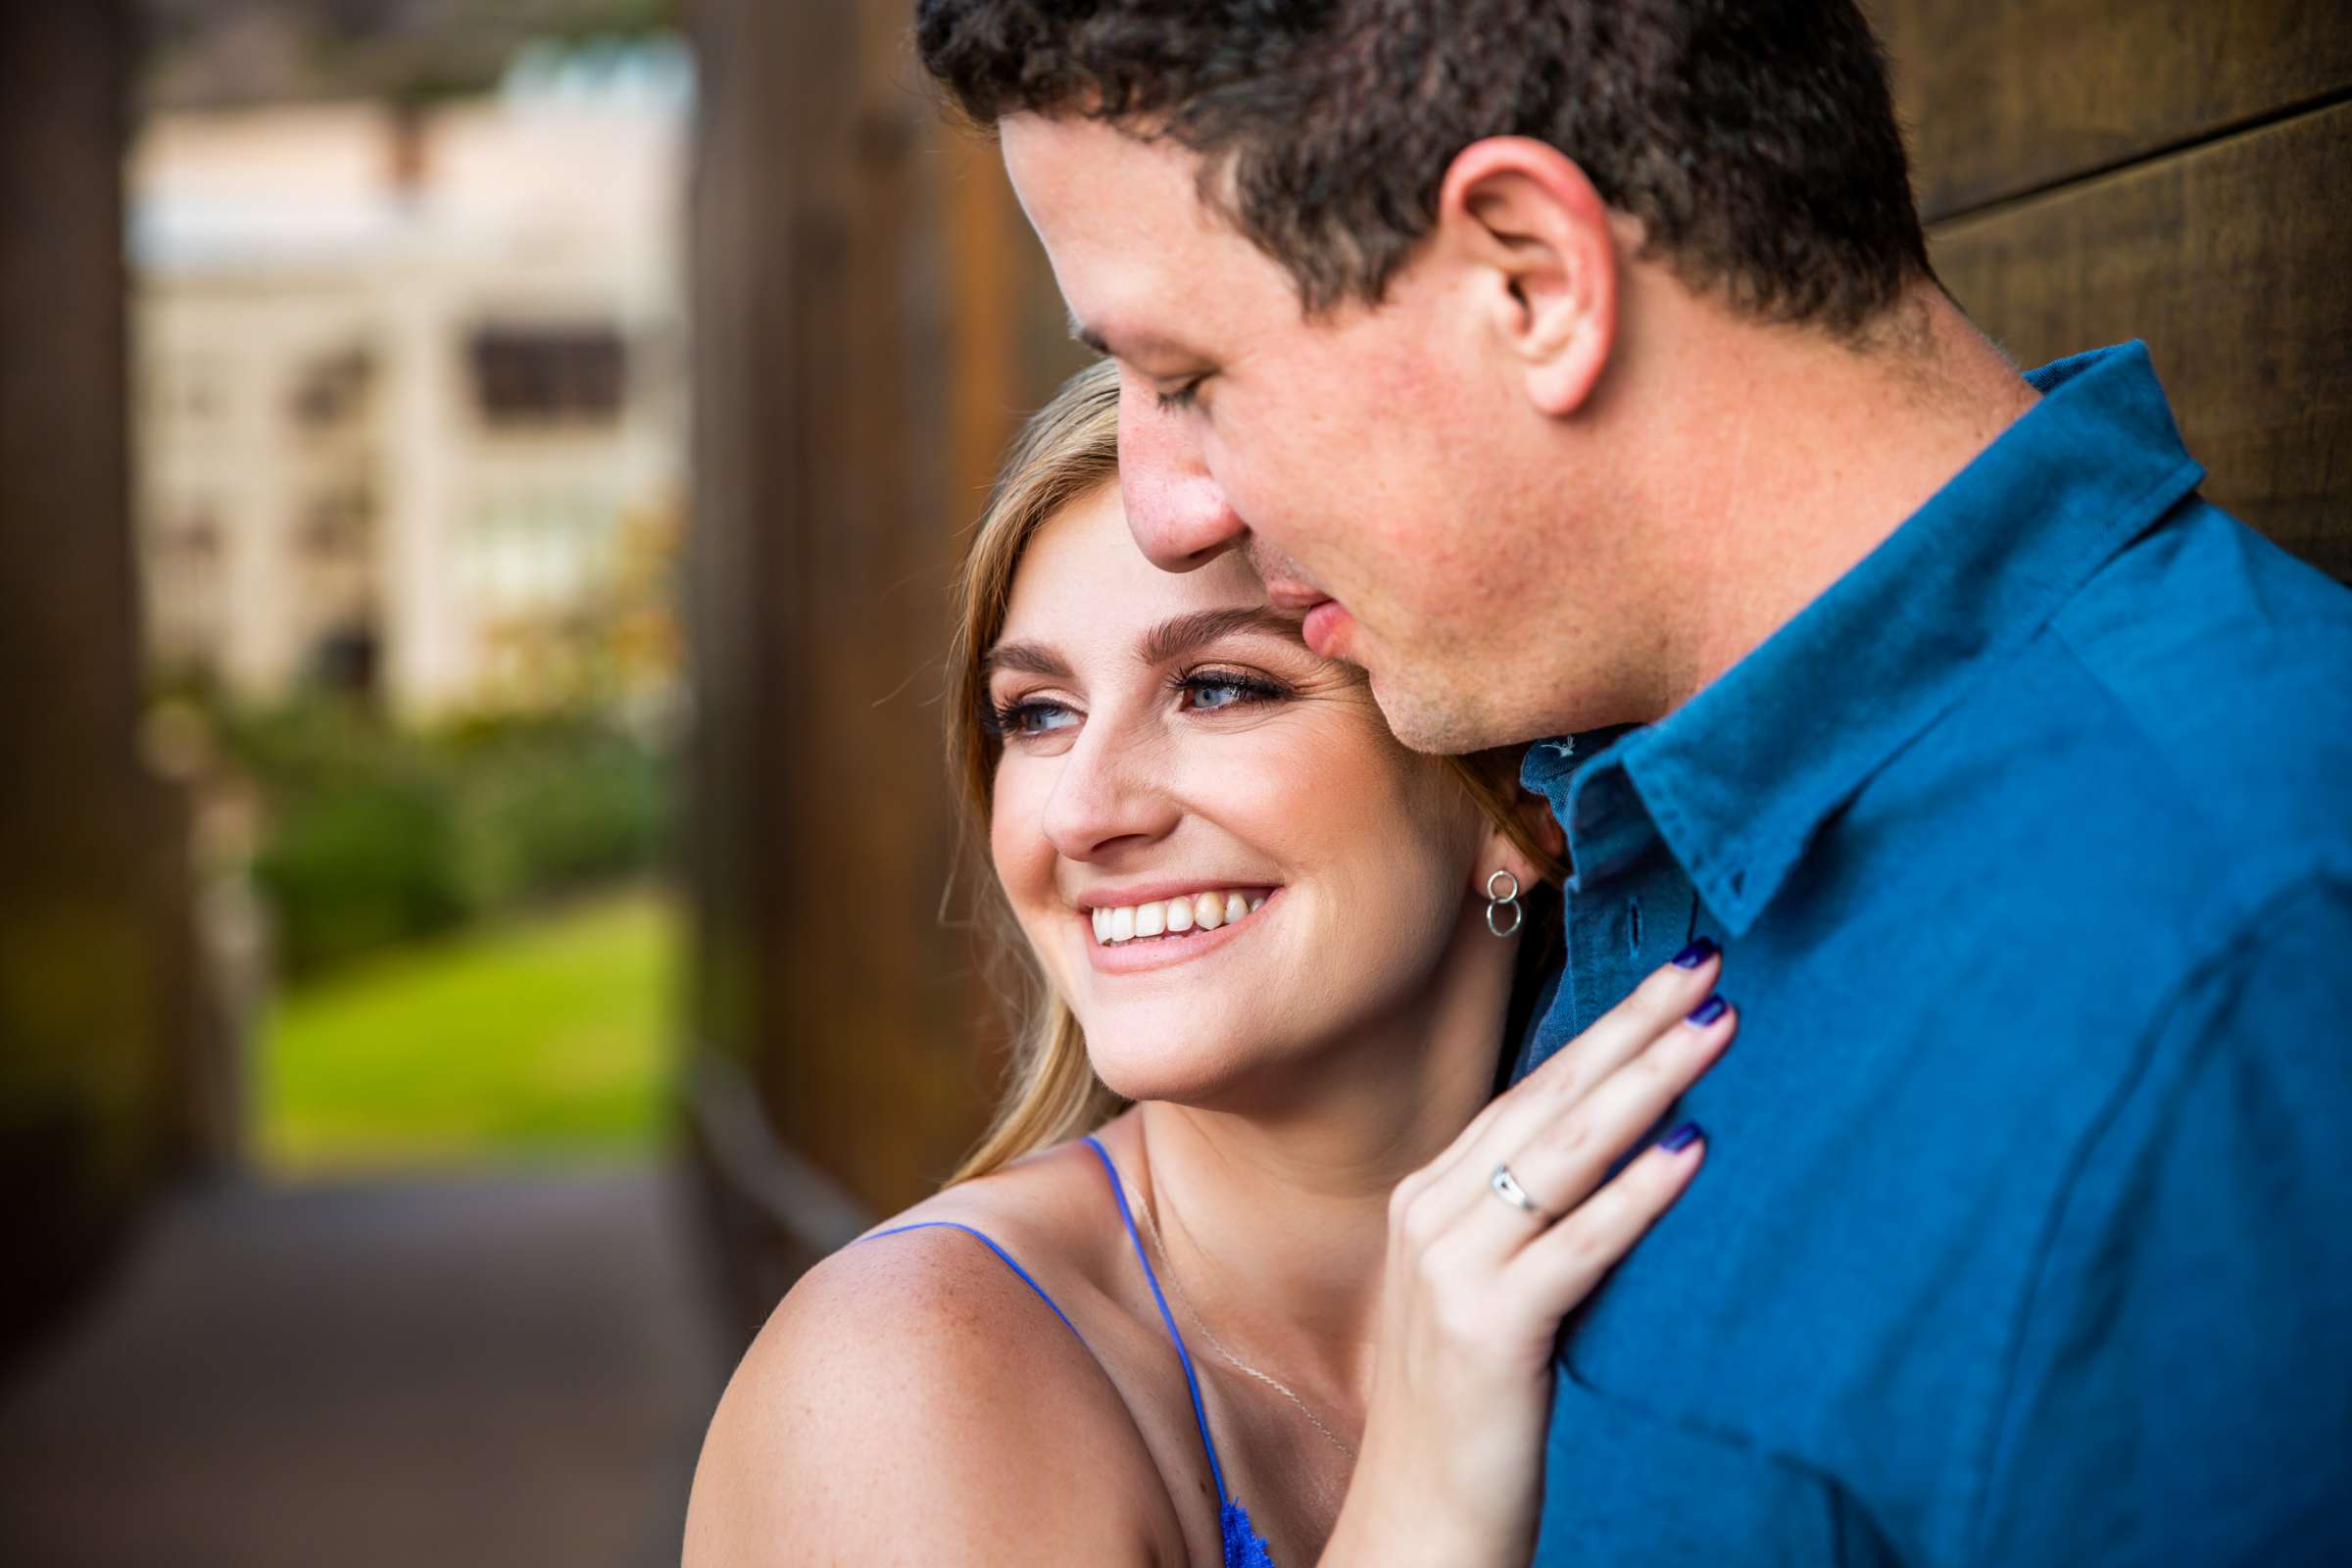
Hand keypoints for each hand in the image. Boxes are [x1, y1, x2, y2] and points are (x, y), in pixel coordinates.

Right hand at [1320, 947, 1733, 1566]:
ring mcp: (1451, 1269)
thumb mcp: (1490, 1291)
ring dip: (1647, 1084)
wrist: (1419, 1525)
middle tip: (1706, 969)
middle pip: (1551, 1101)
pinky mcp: (1487, 1329)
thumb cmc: (1472, 1412)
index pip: (1532, 1092)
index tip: (1673, 978)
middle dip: (1633, 1030)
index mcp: (1431, 1196)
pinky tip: (1690, 1151)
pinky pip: (1576, 1246)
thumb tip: (1633, 1147)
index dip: (1605, 1031)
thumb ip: (1535, 1220)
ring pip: (1565, 1154)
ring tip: (1713, 1029)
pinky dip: (1636, 1195)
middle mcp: (1431, 1214)